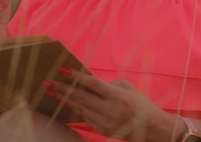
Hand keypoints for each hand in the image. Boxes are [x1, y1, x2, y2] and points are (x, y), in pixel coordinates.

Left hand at [48, 71, 174, 141]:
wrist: (153, 129)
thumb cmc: (140, 103)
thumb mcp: (127, 88)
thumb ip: (106, 84)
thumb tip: (85, 81)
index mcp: (118, 97)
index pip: (92, 84)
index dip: (76, 76)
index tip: (62, 69)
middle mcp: (110, 111)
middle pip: (81, 97)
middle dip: (63, 88)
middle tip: (48, 81)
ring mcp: (106, 123)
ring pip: (79, 108)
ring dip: (64, 98)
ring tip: (51, 90)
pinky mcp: (103, 130)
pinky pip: (84, 117)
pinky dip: (74, 108)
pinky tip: (64, 101)